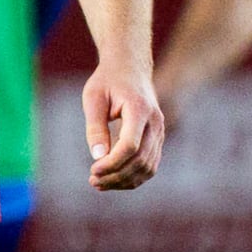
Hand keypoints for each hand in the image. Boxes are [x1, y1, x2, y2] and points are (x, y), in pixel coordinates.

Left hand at [84, 64, 164, 191]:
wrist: (130, 68)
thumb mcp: (93, 98)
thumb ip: (96, 127)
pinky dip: (133, 177)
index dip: (112, 163)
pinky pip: (150, 165)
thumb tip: (98, 157)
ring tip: (100, 183)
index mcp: (139, 109)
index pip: (131, 145)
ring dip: (124, 181)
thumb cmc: (108, 81)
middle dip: (116, 176)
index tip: (93, 170)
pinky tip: (113, 180)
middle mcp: (155, 122)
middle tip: (92, 181)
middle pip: (140, 160)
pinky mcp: (157, 139)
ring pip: (147, 167)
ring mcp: (160, 131)